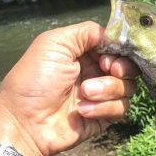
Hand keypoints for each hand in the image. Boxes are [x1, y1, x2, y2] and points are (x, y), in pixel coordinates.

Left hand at [0, 21, 138, 155]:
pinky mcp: (105, 116)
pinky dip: (103, 108)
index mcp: (84, 53)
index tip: (108, 56)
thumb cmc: (35, 81)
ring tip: (84, 93)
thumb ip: (86, 32)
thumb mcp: (55, 43)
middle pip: (128, 66)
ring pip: (128, 87)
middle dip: (122, 67)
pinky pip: (121, 108)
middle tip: (108, 70)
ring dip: (108, 89)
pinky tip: (82, 110)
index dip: (118, 49)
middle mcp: (95, 72)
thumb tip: (113, 33)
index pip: (116, 46)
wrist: (26, 122)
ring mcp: (102, 95)